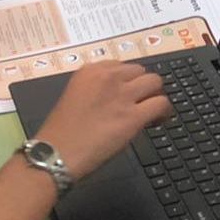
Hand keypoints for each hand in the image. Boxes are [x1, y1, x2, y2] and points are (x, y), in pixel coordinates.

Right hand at [34, 62, 171, 179]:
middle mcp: (109, 77)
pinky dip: (164, 112)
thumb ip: (96, 91)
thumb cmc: (60, 132)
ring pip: (155, 82)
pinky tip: (157, 121)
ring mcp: (122, 95)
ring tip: (151, 111)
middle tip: (140, 103)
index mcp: (91, 70)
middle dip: (142, 86)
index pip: (122, 66)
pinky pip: (161, 103)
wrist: (55, 153)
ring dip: (154, 95)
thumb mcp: (75, 97)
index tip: (126, 94)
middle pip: (140, 71)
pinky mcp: (133, 116)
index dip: (127, 81)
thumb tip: (116, 99)